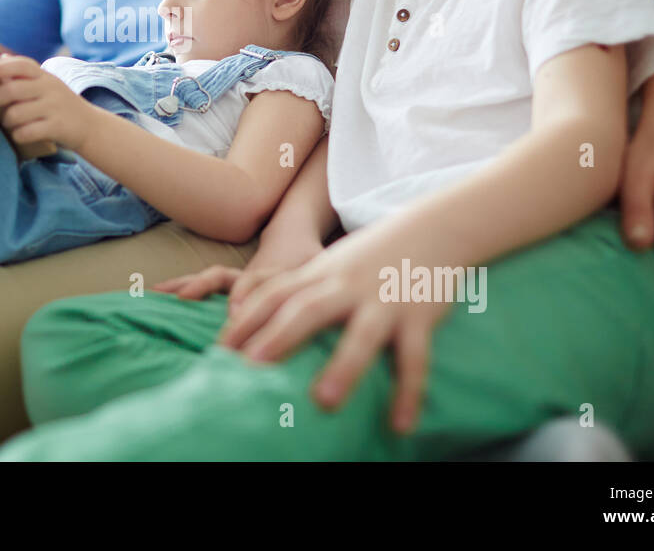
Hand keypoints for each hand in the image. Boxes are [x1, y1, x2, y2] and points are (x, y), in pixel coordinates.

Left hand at [0, 54, 96, 149]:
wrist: (91, 125)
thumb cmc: (60, 104)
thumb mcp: (47, 84)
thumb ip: (24, 74)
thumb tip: (0, 57)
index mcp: (44, 76)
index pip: (21, 65)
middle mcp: (50, 88)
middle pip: (13, 90)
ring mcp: (54, 107)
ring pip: (16, 113)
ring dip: (7, 120)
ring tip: (9, 122)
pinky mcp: (58, 127)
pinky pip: (28, 131)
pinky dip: (18, 135)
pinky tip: (20, 135)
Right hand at [153, 238, 322, 310]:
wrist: (295, 233)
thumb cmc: (311, 259)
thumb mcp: (322, 270)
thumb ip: (320, 287)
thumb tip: (334, 307)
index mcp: (273, 272)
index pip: (254, 282)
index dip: (243, 295)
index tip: (233, 314)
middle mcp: (249, 273)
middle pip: (220, 276)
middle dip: (198, 287)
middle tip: (177, 298)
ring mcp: (236, 277)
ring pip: (206, 279)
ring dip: (180, 285)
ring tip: (152, 294)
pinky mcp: (228, 282)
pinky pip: (200, 284)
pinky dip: (178, 288)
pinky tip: (155, 295)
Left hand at [217, 234, 452, 432]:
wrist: (434, 227)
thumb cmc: (371, 255)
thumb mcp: (330, 265)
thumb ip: (297, 289)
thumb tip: (250, 316)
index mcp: (321, 274)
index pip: (274, 294)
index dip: (245, 320)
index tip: (219, 349)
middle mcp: (347, 286)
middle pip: (308, 310)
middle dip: (278, 338)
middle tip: (248, 369)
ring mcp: (383, 300)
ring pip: (362, 334)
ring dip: (343, 367)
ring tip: (324, 402)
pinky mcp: (419, 316)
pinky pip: (415, 358)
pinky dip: (408, 392)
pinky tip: (400, 426)